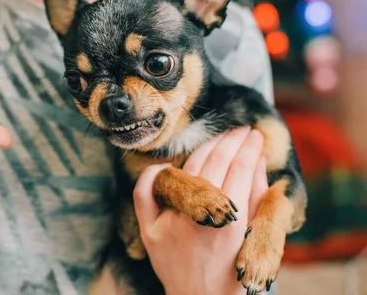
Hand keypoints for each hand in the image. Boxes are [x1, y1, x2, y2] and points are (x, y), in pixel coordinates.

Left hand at [133, 127, 267, 294]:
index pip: (239, 169)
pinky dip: (154, 172)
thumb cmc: (234, 269)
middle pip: (214, 163)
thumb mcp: (254, 236)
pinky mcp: (149, 229)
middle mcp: (199, 219)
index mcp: (230, 223)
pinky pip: (144, 191)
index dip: (248, 147)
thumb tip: (257, 158)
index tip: (254, 134)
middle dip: (231, 141)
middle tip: (241, 131)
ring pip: (187, 169)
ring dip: (204, 148)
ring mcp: (171, 222)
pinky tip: (169, 163)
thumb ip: (257, 197)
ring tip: (219, 138)